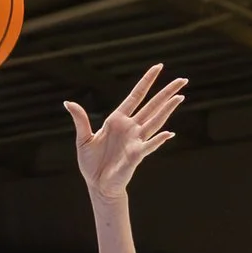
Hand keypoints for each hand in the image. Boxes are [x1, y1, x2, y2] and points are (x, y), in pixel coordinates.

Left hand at [63, 66, 185, 198]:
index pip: (136, 95)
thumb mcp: (83, 139)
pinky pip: (150, 145)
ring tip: (180, 97)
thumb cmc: (91, 164)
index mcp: (118, 119)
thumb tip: (68, 102)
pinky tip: (169, 133)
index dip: (147, 81)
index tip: (159, 67)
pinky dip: (159, 140)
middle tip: (183, 80)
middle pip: (152, 105)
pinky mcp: (137, 156)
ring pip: (156, 121)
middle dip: (167, 92)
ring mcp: (136, 141)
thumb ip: (80, 120)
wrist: (97, 185)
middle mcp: (131, 127)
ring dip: (168, 110)